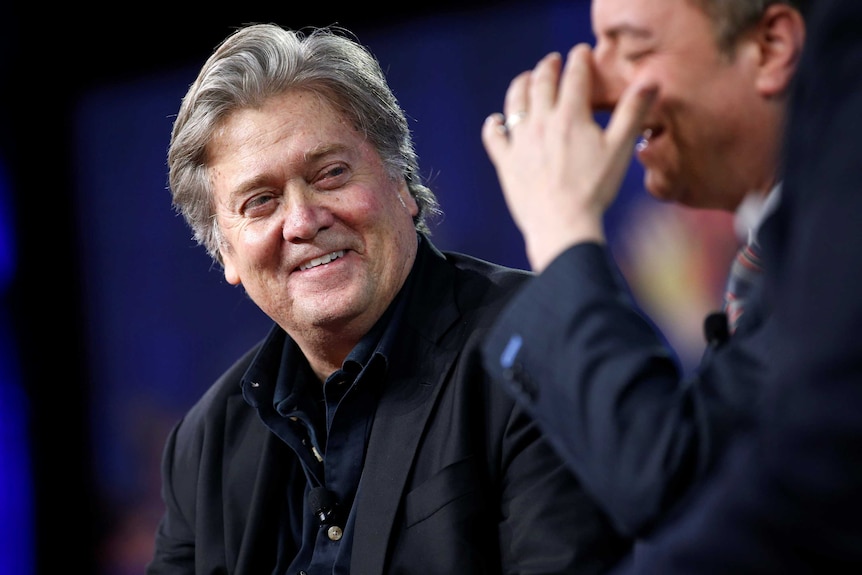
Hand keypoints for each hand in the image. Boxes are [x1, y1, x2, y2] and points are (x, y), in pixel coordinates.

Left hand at [482, 43, 656, 271]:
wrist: (562, 225)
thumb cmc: (594, 190)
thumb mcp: (620, 150)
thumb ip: (632, 112)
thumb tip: (651, 81)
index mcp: (570, 116)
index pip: (575, 76)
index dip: (579, 60)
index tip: (581, 52)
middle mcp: (541, 123)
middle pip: (541, 83)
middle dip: (548, 67)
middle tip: (552, 61)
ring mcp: (520, 142)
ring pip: (515, 102)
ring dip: (521, 85)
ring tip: (526, 79)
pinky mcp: (506, 162)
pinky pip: (494, 137)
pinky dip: (494, 125)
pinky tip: (496, 121)